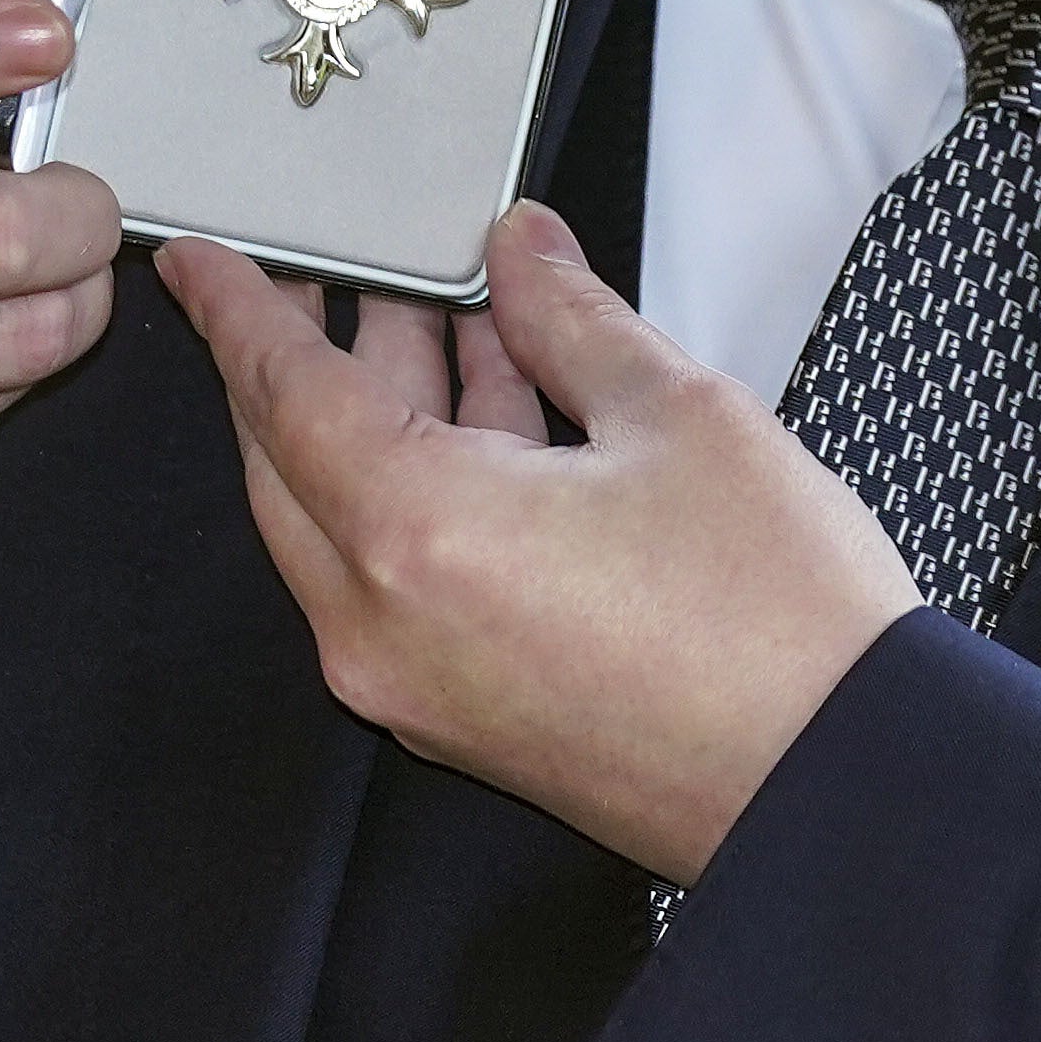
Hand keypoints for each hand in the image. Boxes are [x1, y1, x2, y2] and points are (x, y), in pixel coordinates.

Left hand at [159, 201, 921, 883]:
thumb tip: (520, 253)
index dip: (239, 311)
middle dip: (317, 356)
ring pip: (350, 523)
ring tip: (447, 320)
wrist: (843, 787)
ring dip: (385, 417)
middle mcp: (383, 626)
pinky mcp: (465, 719)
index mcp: (415, 535)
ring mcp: (417, 686)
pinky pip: (400, 580)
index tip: (197, 260)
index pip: (282, 395)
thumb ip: (571, 318)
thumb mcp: (676, 414)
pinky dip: (423, 492)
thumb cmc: (776, 621)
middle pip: (294, 464)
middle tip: (347, 270)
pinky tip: (499, 418)